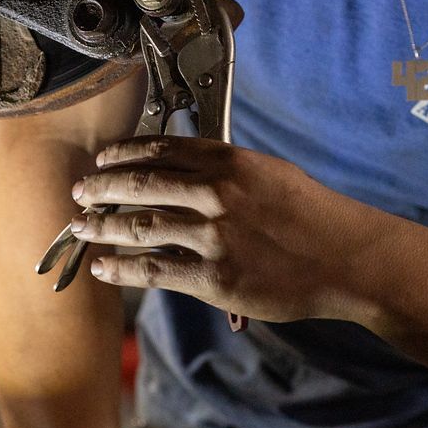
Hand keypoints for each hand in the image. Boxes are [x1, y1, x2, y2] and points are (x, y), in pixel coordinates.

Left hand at [70, 136, 373, 322]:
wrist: (348, 260)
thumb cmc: (315, 217)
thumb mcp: (271, 175)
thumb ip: (229, 171)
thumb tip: (191, 171)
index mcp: (229, 162)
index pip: (161, 150)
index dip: (123, 154)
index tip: (103, 159)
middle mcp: (216, 193)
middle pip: (140, 184)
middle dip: (101, 188)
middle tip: (80, 193)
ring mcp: (213, 236)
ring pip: (139, 227)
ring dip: (101, 226)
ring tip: (80, 227)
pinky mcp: (214, 277)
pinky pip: (153, 270)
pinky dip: (120, 268)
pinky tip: (102, 267)